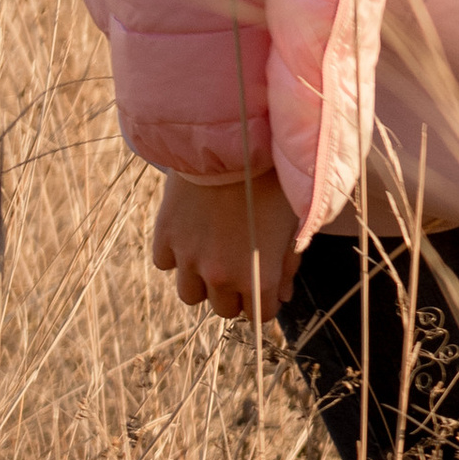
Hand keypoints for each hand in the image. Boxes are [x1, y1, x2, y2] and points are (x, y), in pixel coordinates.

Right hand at [151, 170, 299, 325]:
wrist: (232, 143)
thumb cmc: (273, 182)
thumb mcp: (293, 224)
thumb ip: (288, 265)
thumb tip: (282, 296)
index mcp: (259, 278)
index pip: (259, 316)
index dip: (264, 302)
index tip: (263, 288)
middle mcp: (221, 275)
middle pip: (225, 310)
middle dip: (233, 294)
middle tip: (238, 267)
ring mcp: (189, 258)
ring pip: (191, 295)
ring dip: (201, 281)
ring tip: (211, 255)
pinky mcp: (165, 237)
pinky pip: (166, 264)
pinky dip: (177, 255)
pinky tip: (191, 235)